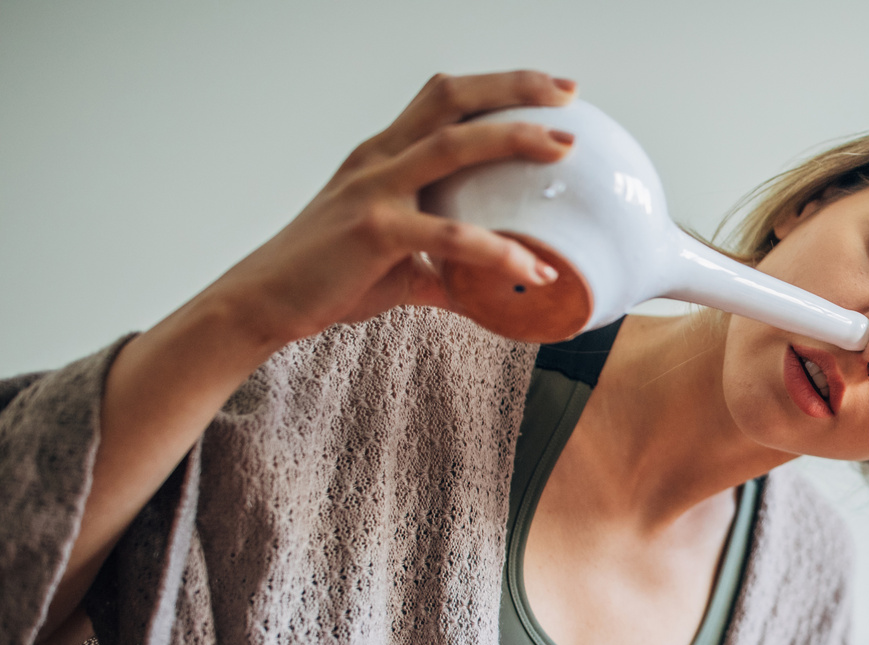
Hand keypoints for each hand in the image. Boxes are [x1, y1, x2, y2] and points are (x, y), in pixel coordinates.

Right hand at [209, 69, 578, 350]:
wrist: (266, 302)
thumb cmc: (331, 279)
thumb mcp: (400, 265)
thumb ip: (448, 268)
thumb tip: (497, 291)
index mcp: (385, 156)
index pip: (443, 100)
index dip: (497, 85)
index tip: (553, 90)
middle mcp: (380, 158)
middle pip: (451, 99)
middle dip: (513, 88)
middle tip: (570, 95)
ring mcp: (374, 189)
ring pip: (452, 146)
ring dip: (513, 139)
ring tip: (565, 150)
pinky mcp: (374, 231)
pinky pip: (450, 235)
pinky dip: (499, 249)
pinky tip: (535, 267)